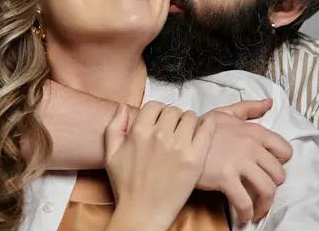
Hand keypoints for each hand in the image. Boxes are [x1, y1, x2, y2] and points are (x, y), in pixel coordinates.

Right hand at [105, 101, 215, 230]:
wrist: (143, 213)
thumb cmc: (126, 186)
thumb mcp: (111, 155)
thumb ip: (115, 126)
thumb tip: (122, 107)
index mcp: (139, 132)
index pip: (155, 106)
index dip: (158, 112)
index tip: (160, 121)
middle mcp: (159, 136)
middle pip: (173, 110)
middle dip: (173, 117)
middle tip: (173, 129)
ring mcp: (179, 147)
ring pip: (190, 117)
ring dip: (188, 122)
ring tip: (186, 133)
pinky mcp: (195, 159)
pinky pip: (207, 129)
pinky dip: (207, 125)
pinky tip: (204, 128)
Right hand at [197, 99, 292, 223]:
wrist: (177, 140)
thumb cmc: (201, 128)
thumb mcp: (225, 113)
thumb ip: (249, 108)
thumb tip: (269, 103)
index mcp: (254, 131)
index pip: (285, 150)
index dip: (280, 163)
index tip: (268, 170)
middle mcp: (251, 146)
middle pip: (278, 175)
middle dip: (272, 187)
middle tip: (261, 192)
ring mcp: (239, 163)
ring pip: (267, 191)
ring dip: (264, 205)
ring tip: (256, 210)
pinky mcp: (225, 179)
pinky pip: (245, 202)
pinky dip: (247, 213)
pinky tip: (243, 215)